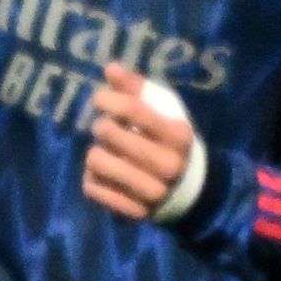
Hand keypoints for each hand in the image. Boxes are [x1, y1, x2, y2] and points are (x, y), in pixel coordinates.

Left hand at [81, 61, 200, 221]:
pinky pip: (92, 187)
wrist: (188, 191)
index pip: (132, 109)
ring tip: (106, 153)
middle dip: (102, 126)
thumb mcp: (163, 112)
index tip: (100, 99)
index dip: (107, 98)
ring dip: (95, 153)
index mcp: (178, 135)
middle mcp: (168, 165)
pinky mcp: (134, 212)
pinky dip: (92, 178)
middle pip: (109, 133)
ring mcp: (152, 192)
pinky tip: (105, 174)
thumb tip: (110, 68)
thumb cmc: (169, 141)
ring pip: (95, 161)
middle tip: (108, 130)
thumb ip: (137, 89)